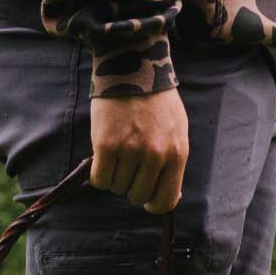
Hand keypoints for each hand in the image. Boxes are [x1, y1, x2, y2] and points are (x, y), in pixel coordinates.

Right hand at [89, 87, 188, 213]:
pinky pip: (99, 179)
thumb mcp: (177, 131)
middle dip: (131, 187)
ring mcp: (131, 151)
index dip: (154, 205)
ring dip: (114, 177)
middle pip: (138, 196)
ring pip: (117, 188)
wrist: (134, 70)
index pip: (166, 200)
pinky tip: (102, 159)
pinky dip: (98, 175)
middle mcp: (155, 156)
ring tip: (118, 155)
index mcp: (176, 154)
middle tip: (128, 169)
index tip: (146, 199)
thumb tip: (169, 195)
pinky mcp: (106, 145)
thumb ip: (172, 162)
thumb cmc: (156, 102)